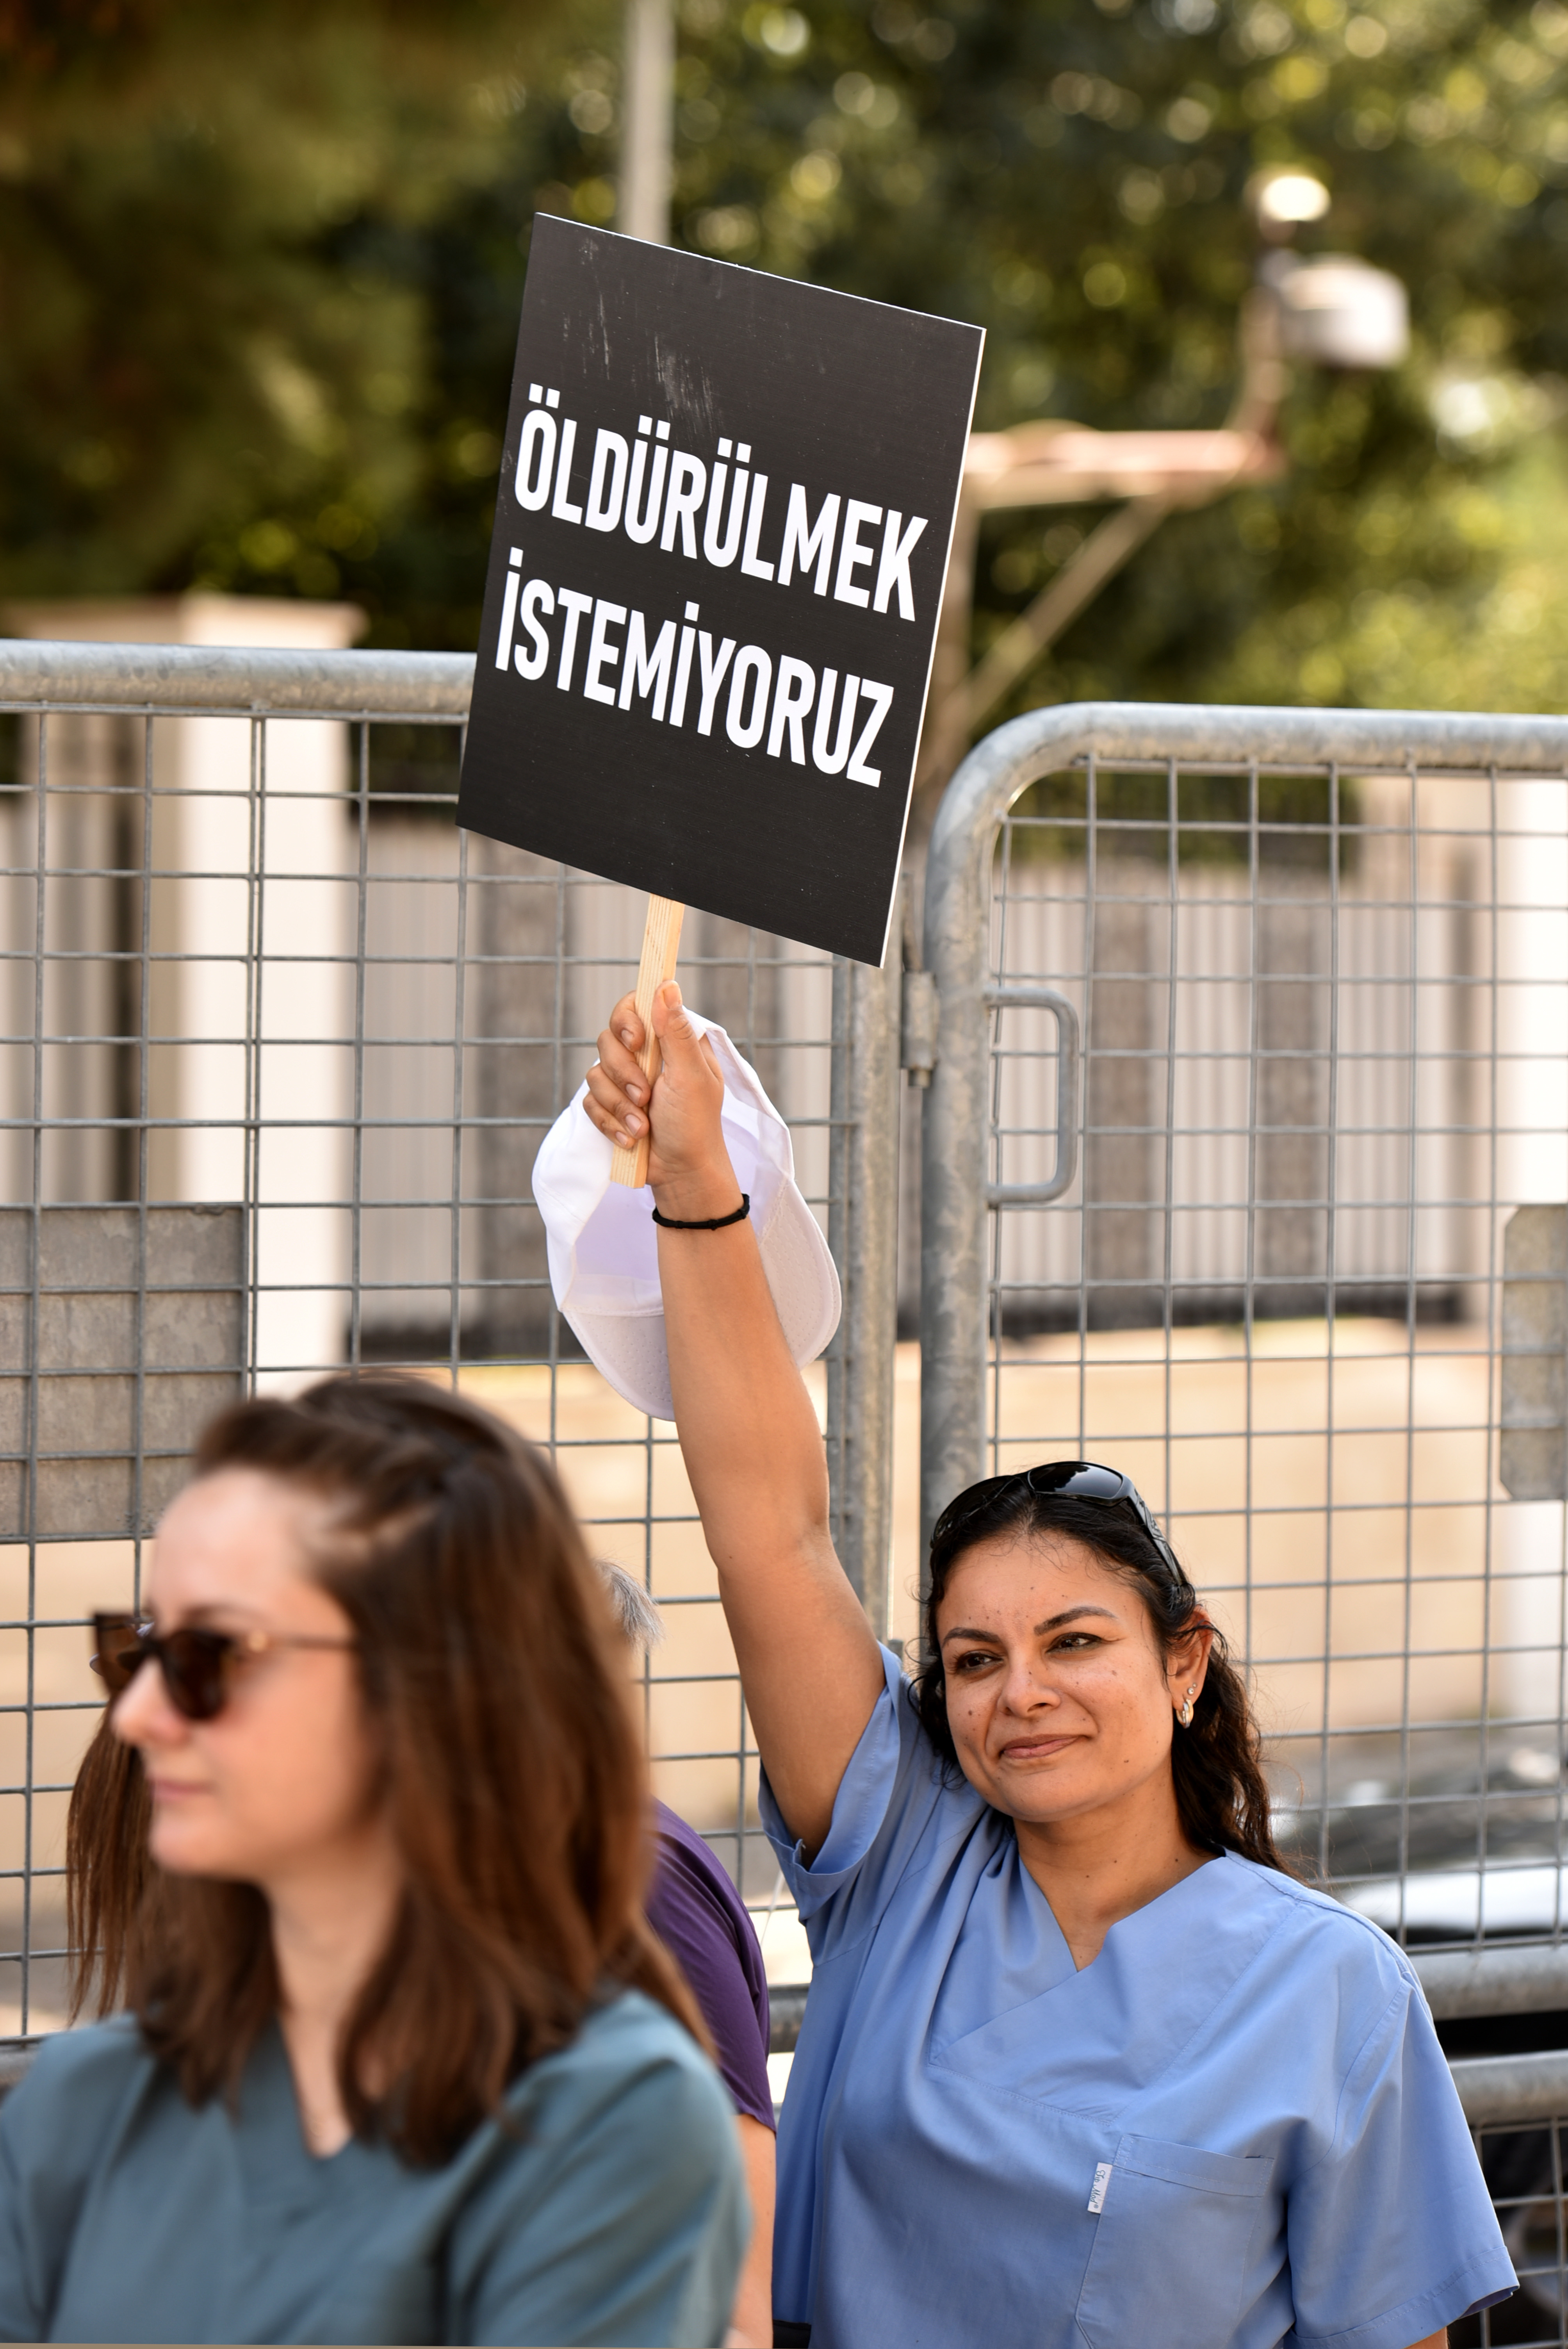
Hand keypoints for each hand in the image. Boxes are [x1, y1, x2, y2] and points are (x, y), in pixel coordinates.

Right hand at [584, 982, 738, 1217]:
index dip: (627, 1020)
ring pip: (595, 1074)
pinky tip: (631, 1138)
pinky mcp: (610, 1106)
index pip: (634, 1006)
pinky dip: (610, 1123)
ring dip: (619, 1106)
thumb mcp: (691, 1075)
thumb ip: (676, 1031)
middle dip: (624, 1074)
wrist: (683, 1174)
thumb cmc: (696, 1125)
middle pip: (607, 1040)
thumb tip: (666, 984)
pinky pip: (589, 1103)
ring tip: (643, 1128)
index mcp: (669, 1041)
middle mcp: (645, 1056)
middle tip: (645, 1097)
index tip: (636, 1042)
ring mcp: (625, 1081)